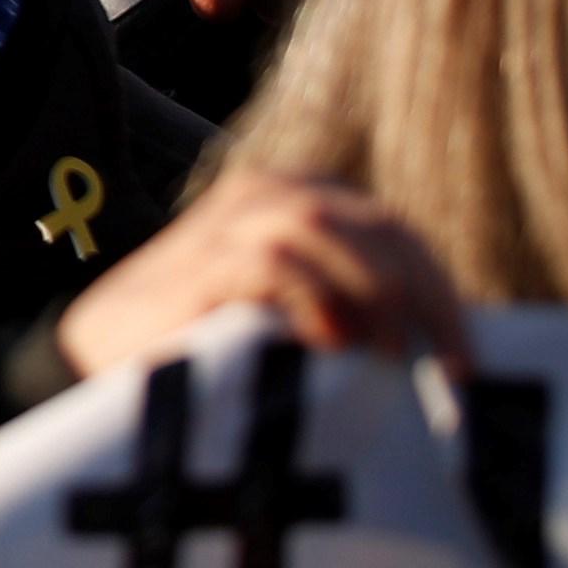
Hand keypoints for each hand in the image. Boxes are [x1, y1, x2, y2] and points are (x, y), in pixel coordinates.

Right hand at [53, 168, 469, 383]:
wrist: (99, 355)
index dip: (443, 295)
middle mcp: (264, 196)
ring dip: (376, 294)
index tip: (468, 368)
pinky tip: (329, 340)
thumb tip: (436, 344)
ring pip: (328, 225)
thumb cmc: (207, 342)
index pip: (396, 231)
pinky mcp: (198, 264)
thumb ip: (348, 304)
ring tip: (391, 358)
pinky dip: (313, 297)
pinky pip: (273, 261)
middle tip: (455, 371)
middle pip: (377, 225)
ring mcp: (227, 225)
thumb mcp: (289, 312)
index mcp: (294, 198)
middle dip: (428, 300)